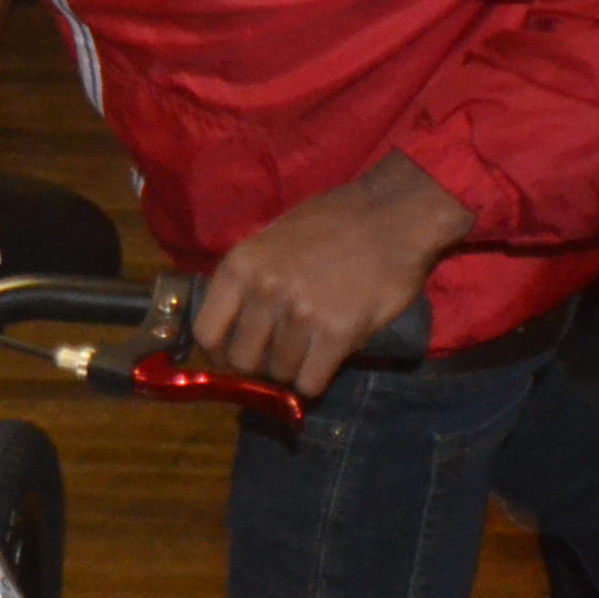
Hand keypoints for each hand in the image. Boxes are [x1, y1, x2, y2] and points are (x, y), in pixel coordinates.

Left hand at [194, 152, 472, 397]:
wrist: (392, 215)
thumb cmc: (332, 222)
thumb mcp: (272, 239)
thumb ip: (250, 279)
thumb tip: (234, 322)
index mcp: (240, 267)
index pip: (206, 332)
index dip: (218, 353)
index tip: (233, 357)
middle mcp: (264, 292)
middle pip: (242, 361)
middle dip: (258, 367)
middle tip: (277, 359)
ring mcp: (300, 314)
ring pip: (280, 374)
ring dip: (292, 372)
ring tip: (308, 353)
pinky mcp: (338, 333)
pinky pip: (311, 382)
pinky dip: (315, 382)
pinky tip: (324, 365)